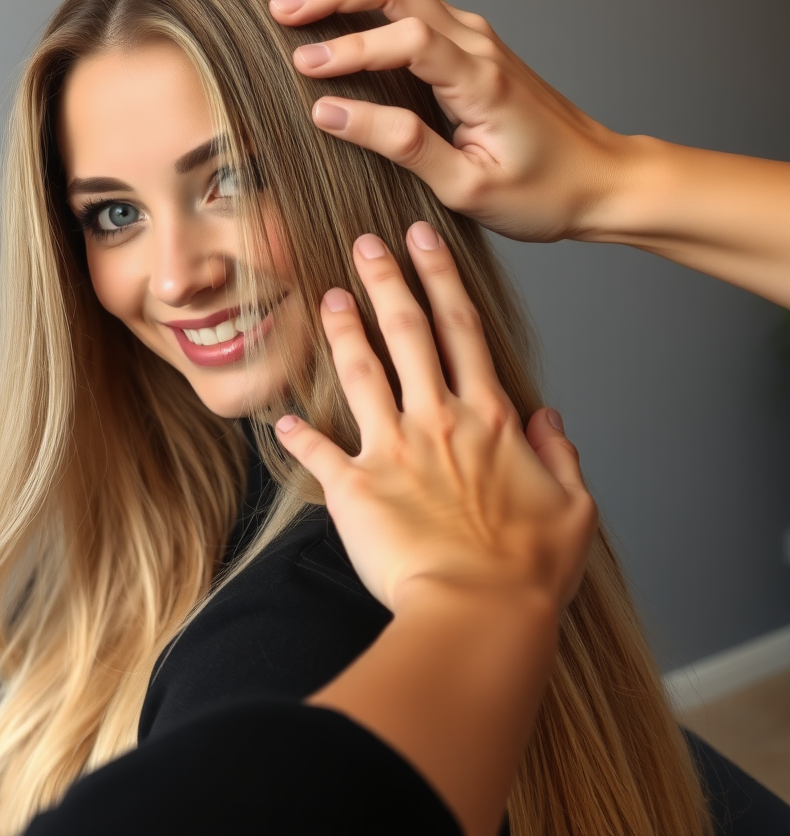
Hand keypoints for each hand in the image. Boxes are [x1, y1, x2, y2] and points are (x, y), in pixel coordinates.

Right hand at [269, 0, 624, 242]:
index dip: (350, 48)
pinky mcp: (467, 44)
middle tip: (277, 5)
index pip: (406, 41)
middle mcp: (475, 43)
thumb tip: (330, 114)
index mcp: (479, 79)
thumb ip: (401, 145)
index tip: (303, 69)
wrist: (600, 179)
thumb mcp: (469, 187)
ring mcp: (472, 36)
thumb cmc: (542, 192)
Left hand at [274, 221, 597, 616]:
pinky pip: (320, 452)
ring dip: (342, 330)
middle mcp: (438, 420)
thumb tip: (550, 418)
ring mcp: (393, 449)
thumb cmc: (529, 570)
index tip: (423, 240)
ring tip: (327, 297)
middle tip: (364, 242)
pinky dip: (300, 435)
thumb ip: (561, 455)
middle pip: (408, 332)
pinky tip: (282, 418)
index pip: (462, 329)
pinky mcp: (356, 488)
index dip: (441, 278)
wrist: (481, 615)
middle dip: (386, 280)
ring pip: (361, 372)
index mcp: (489, 418)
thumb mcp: (574, 507)